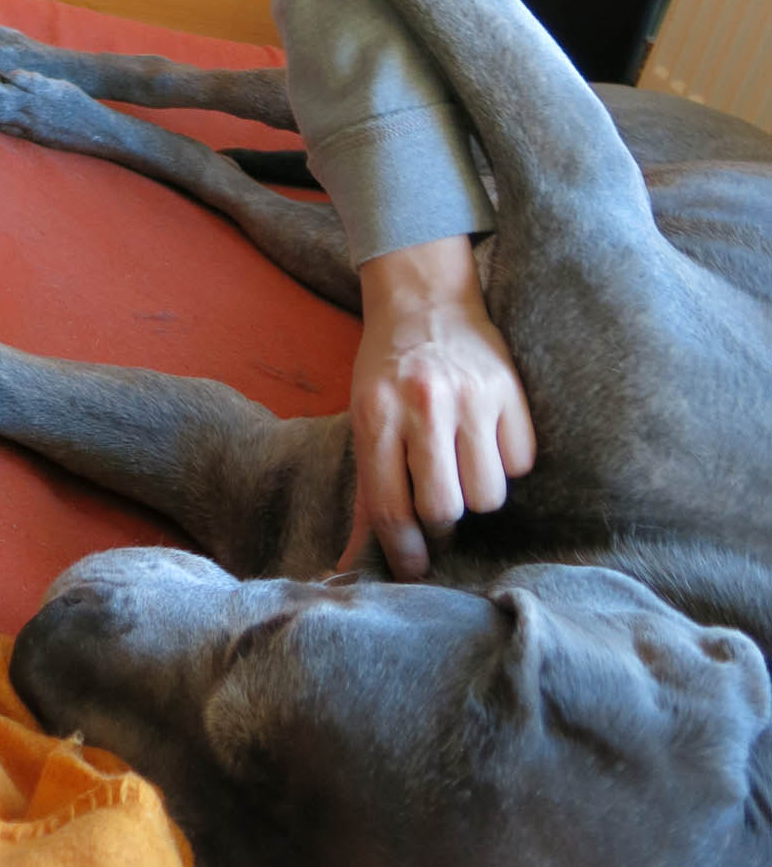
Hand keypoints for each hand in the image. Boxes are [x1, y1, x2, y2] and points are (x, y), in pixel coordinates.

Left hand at [349, 234, 535, 579]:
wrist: (425, 297)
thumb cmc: (387, 370)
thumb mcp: (363, 419)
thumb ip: (366, 492)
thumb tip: (346, 566)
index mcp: (377, 415)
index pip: (390, 507)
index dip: (403, 552)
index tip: (413, 569)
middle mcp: (423, 404)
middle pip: (444, 507)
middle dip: (441, 522)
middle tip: (438, 507)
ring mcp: (470, 395)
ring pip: (488, 494)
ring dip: (476, 493)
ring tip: (463, 467)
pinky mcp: (509, 390)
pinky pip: (520, 463)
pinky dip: (506, 463)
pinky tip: (488, 440)